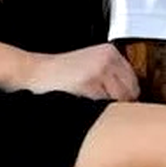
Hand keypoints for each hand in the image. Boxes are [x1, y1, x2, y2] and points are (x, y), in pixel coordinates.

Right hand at [16, 43, 139, 101]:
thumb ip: (110, 78)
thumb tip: (132, 101)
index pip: (134, 83)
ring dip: (107, 111)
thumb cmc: (58, 76)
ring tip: (89, 110)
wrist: (31, 73)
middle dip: (118, 105)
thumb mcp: (89, 67)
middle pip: (130, 93)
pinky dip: (96, 113)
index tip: (116, 106)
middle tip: (100, 111)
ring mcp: (99, 70)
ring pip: (119, 102)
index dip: (126, 99)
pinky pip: (103, 107)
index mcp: (110, 52)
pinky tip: (82, 109)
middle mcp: (107, 59)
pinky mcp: (89, 83)